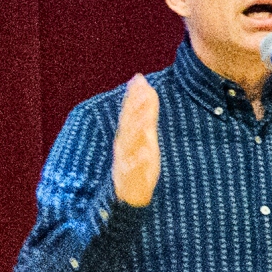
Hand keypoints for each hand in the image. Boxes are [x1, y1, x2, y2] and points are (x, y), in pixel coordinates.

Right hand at [109, 73, 160, 206]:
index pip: (129, 111)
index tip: (139, 80)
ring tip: (146, 117)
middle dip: (135, 108)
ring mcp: (127, 159)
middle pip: (129, 123)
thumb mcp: (143, 130)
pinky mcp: (131, 176)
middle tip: (143, 91)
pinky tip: (147, 152)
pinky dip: (139, 160)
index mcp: (128, 132)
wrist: (128, 192)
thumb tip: (140, 79)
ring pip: (130, 143)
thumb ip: (144, 106)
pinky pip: (134, 168)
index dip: (134, 96)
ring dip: (137, 129)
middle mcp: (125, 144)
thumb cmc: (136, 157)